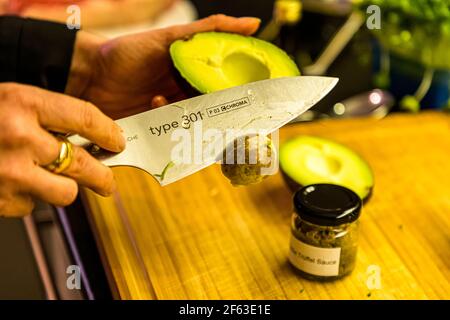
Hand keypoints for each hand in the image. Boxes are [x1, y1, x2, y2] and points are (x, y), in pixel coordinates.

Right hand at [0, 83, 124, 216]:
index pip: (85, 117)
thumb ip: (46, 116)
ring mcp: (8, 172)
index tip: (118, 142)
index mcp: (22, 102)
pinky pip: (31, 205)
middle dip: (103, 177)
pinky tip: (9, 183)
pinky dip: (27, 197)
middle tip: (108, 183)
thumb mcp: (8, 101)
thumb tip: (91, 138)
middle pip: (83, 164)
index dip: (109, 132)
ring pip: (64, 192)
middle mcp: (18, 137)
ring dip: (61, 188)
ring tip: (45, 178)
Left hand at [66, 15, 260, 118]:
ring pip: (194, 125)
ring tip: (169, 98)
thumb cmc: (128, 51)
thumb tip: (252, 23)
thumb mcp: (171, 37)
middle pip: (212, 111)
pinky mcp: (155, 130)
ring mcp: (170, 113)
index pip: (224, 87)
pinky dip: (167, 126)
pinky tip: (154, 105)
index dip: (238, 94)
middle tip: (213, 109)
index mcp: (194, 73)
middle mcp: (185, 95)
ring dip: (187, 117)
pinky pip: (171, 136)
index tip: (248, 100)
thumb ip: (210, 29)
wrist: (88, 75)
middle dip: (214, 113)